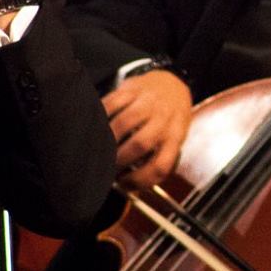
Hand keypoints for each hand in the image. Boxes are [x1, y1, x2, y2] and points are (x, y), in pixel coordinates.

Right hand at [103, 68, 192, 190]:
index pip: (161, 165)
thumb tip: (129, 186)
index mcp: (175, 136)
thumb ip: (156, 159)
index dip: (140, 180)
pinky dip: (101, 116)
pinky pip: (113, 103)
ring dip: (107, 140)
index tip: (125, 185)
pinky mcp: (133, 88)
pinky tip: (96, 126)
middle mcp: (164, 118)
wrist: (173, 85)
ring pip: (124, 122)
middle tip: (107, 167)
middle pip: (141, 143)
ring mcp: (149, 101)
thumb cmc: (170, 119)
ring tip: (98, 150)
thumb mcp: (172, 139)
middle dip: (119, 160)